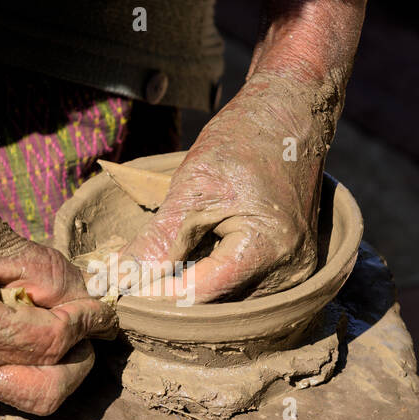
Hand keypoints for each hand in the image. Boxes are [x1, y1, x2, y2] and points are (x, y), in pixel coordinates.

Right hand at [0, 69, 111, 414]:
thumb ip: (42, 269)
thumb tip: (84, 297)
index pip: (52, 341)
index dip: (90, 322)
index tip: (108, 307)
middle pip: (45, 394)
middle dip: (80, 363)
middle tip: (93, 327)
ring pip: (19, 392)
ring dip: (51, 363)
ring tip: (59, 320)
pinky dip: (18, 355)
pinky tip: (21, 318)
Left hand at [122, 70, 339, 302]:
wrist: (290, 116)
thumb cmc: (243, 142)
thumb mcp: (192, 188)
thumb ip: (159, 240)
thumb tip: (120, 279)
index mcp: (267, 249)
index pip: (200, 293)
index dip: (157, 295)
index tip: (121, 290)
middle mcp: (290, 270)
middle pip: (217, 303)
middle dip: (174, 293)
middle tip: (135, 281)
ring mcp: (298, 272)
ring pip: (230, 300)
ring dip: (196, 288)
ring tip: (164, 268)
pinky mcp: (295, 267)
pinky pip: (247, 287)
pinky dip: (217, 279)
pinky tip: (196, 260)